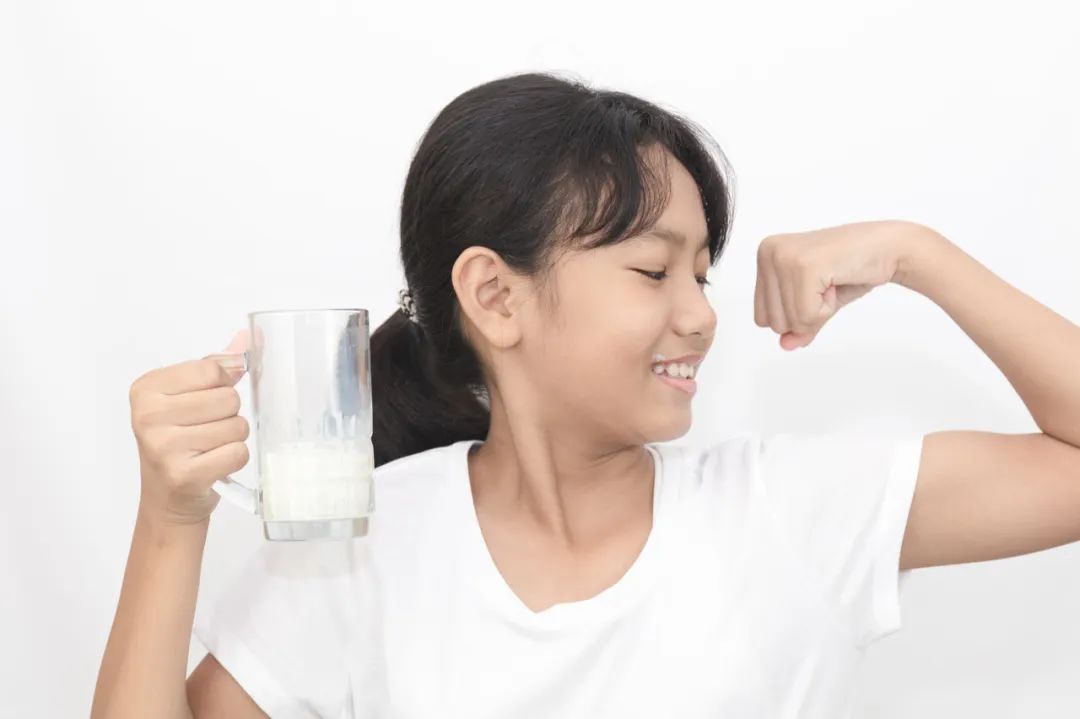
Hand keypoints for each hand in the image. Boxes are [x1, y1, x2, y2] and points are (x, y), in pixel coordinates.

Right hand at [129, 330, 251, 525]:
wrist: (167, 499)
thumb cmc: (179, 442)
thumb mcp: (188, 398)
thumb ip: (216, 365)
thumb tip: (248, 337)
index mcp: (146, 389)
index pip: (212, 369)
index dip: (223, 384)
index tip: (206, 399)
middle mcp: (148, 416)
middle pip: (228, 398)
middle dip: (229, 414)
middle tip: (206, 430)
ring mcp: (164, 446)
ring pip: (237, 426)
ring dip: (232, 438)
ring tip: (209, 448)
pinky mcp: (183, 474)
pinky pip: (237, 453)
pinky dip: (234, 459)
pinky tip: (213, 464)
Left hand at [754, 220, 915, 349]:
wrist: (888, 249)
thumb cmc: (852, 270)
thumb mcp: (816, 303)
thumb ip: (797, 325)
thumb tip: (784, 345)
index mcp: (765, 256)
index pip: (761, 317)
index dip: (795, 315)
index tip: (816, 288)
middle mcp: (769, 252)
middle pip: (774, 322)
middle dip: (807, 314)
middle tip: (827, 284)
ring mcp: (784, 257)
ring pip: (790, 321)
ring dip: (819, 310)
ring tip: (831, 281)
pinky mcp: (804, 266)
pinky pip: (807, 315)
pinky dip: (828, 308)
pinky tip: (836, 281)